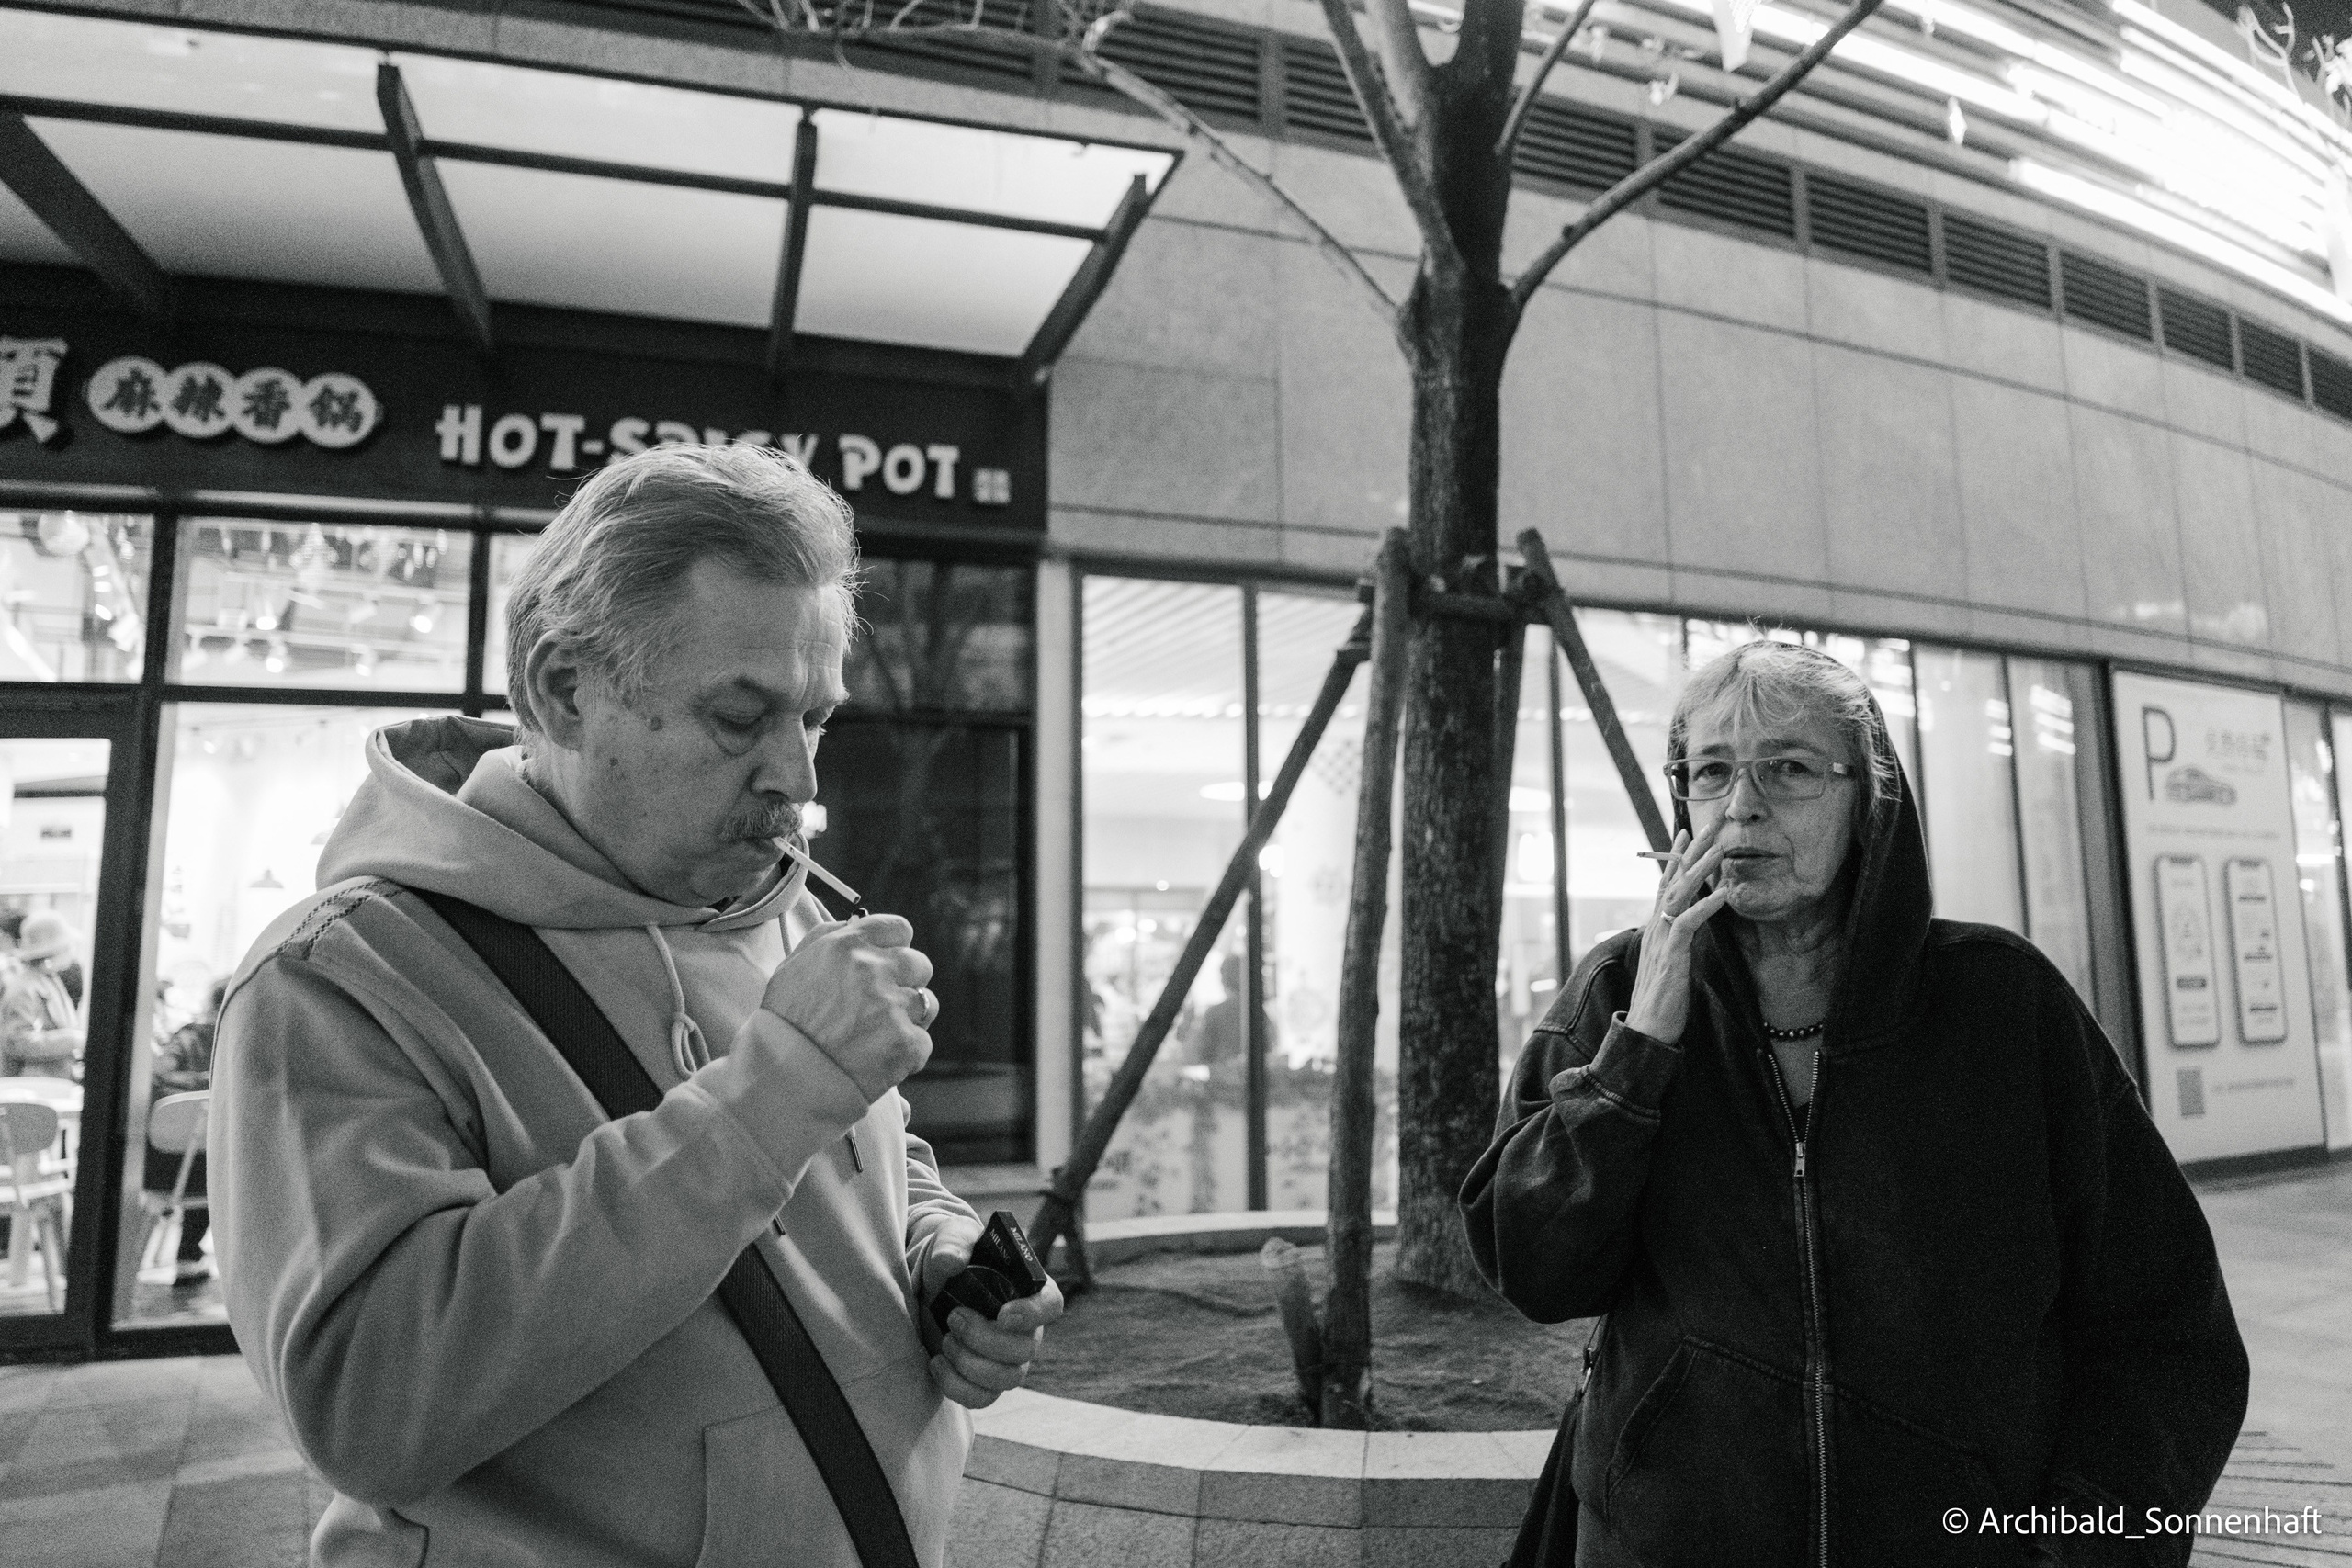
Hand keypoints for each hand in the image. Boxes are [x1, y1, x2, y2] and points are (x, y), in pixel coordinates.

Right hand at [761, 915, 934, 1101]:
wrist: (781, 1078)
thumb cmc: (783, 1023)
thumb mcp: (793, 966)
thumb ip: (827, 937)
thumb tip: (854, 923)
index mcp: (847, 946)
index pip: (899, 929)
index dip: (894, 948)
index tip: (887, 964)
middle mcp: (873, 970)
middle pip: (919, 964)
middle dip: (905, 983)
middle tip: (882, 1006)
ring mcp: (892, 1006)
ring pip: (927, 1003)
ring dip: (909, 1018)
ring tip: (878, 1036)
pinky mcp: (904, 1043)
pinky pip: (923, 1042)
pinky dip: (906, 1054)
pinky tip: (879, 1060)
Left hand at [920, 1218, 1064, 1409]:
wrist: (931, 1289)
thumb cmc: (954, 1260)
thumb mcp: (951, 1239)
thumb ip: (952, 1244)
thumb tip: (950, 1261)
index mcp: (1029, 1289)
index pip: (1051, 1305)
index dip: (1033, 1314)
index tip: (1003, 1315)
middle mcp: (1027, 1329)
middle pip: (1025, 1349)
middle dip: (984, 1339)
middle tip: (953, 1317)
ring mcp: (1009, 1360)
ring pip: (1007, 1379)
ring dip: (969, 1363)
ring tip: (945, 1339)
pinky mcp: (986, 1381)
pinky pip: (982, 1398)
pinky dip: (956, 1386)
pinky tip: (936, 1362)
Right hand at [1621, 818, 1732, 1044]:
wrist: (1646, 1029)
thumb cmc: (1661, 1000)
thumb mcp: (1671, 962)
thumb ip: (1677, 941)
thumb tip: (1690, 928)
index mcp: (1656, 927)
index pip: (1664, 883)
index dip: (1675, 857)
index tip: (1686, 832)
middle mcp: (1655, 926)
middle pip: (1672, 879)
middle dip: (1692, 850)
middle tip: (1709, 824)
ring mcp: (1662, 939)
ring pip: (1679, 894)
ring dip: (1701, 869)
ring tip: (1720, 847)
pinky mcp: (1671, 955)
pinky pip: (1688, 923)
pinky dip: (1706, 906)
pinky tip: (1723, 893)